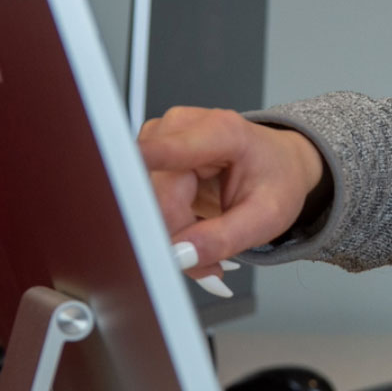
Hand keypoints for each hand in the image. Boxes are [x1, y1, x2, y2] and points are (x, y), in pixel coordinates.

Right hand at [139, 106, 326, 274]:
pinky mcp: (148, 155)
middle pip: (154, 198)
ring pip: (144, 205)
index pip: (167, 152)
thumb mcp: (267, 216)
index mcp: (219, 132)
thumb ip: (224, 238)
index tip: (110, 179)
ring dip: (173, 235)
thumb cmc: (277, 180)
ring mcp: (159, 138)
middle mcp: (180, 127)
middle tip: (210, 263)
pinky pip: (143, 204)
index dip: (137, 168)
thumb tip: (179, 255)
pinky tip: (194, 227)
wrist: (282, 163)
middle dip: (177, 238)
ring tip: (209, 237)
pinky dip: (168, 227)